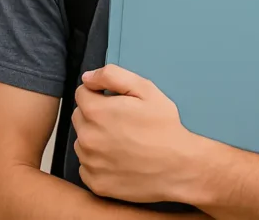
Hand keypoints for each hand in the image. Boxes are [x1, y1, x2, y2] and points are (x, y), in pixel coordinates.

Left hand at [73, 64, 201, 204]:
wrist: (179, 167)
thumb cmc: (164, 126)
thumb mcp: (145, 90)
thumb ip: (112, 76)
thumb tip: (87, 78)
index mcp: (96, 112)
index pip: (81, 94)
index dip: (99, 94)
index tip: (115, 102)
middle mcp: (86, 138)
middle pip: (79, 117)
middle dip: (95, 115)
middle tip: (121, 122)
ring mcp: (89, 163)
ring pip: (82, 142)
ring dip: (95, 139)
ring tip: (122, 142)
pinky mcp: (95, 183)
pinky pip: (87, 167)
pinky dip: (98, 162)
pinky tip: (119, 161)